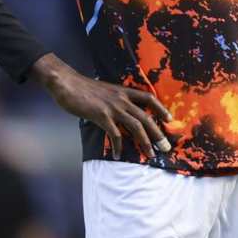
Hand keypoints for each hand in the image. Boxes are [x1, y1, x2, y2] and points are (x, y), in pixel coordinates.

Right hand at [31, 54, 170, 159]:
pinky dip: (118, 145)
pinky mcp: (101, 116)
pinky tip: (117, 155)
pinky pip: (114, 134)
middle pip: (146, 117)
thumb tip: (121, 110)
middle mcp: (122, 99)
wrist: (67, 83)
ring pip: (136, 126)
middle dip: (158, 133)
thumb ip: (115, 99)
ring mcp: (112, 107)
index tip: (169, 119)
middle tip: (165, 147)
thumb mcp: (105, 90)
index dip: (161, 108)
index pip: (148, 98)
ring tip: (150, 154)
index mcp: (123, 91)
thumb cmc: (83, 88)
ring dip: (145, 141)